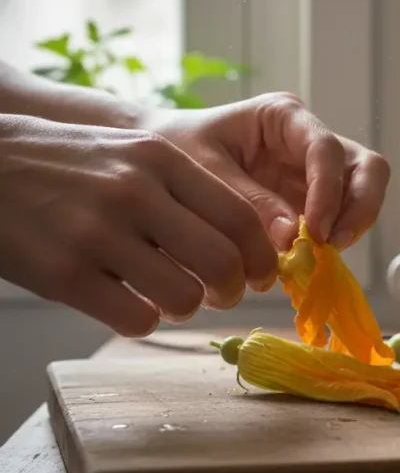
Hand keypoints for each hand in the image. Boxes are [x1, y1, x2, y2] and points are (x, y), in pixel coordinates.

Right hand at [0, 114, 278, 335]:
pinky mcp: (64, 274)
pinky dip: (142, 320)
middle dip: (233, 290)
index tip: (263, 275)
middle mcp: (135, 192)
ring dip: (185, 308)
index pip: (240, 217)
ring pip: (184, 298)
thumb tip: (246, 242)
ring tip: (169, 296)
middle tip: (223, 295)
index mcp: (161, 158)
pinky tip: (127, 304)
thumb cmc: (68, 163)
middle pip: (222, 263)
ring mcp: (97, 234)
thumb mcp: (132, 151)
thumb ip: (186, 188)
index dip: (262, 256)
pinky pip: (136, 319)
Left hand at [141, 93, 390, 250]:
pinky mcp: (312, 203)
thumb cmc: (177, 150)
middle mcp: (309, 142)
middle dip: (360, 207)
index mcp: (284, 118)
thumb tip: (291, 238)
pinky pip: (340, 220)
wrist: (156, 163)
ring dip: (352, 227)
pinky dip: (331, 242)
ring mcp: (315, 174)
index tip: (315, 231)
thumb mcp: (203, 171)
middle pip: (367, 168)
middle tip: (334, 243)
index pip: (327, 149)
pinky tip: (306, 261)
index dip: (329, 190)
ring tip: (319, 258)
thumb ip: (247, 201)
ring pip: (363, 194)